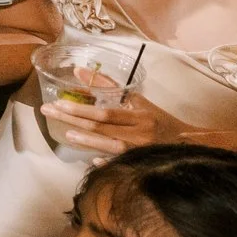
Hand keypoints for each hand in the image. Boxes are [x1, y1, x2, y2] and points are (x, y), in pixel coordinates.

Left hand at [41, 89, 186, 154]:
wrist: (187, 144)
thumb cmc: (158, 120)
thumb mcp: (137, 101)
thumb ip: (108, 86)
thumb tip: (79, 71)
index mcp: (140, 116)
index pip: (105, 113)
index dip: (81, 109)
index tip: (58, 103)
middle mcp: (140, 134)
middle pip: (102, 128)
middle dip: (73, 120)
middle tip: (49, 112)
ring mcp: (140, 152)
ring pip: (110, 147)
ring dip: (87, 141)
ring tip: (66, 134)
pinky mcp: (140, 164)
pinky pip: (119, 164)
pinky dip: (106, 162)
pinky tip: (91, 160)